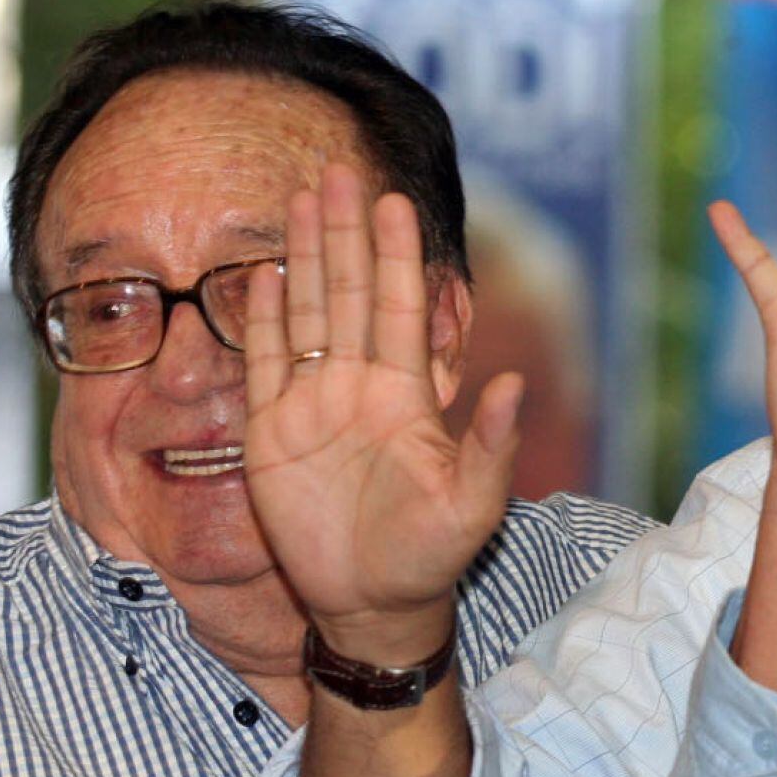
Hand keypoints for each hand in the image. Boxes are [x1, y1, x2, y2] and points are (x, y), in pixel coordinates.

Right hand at [242, 163, 522, 660]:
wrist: (374, 604)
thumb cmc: (432, 554)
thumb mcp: (474, 505)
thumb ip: (491, 443)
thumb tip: (515, 381)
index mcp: (411, 395)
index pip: (404, 307)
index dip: (398, 255)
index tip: (394, 202)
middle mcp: (363, 386)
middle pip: (352, 293)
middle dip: (345, 233)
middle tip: (337, 172)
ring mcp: (316, 405)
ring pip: (309, 315)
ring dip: (305, 259)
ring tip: (300, 201)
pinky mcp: (273, 433)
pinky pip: (266, 364)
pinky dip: (262, 321)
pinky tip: (261, 276)